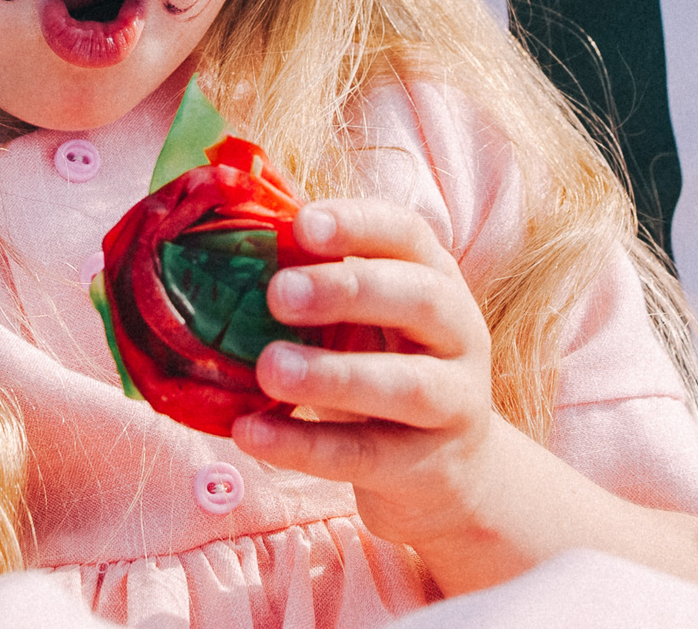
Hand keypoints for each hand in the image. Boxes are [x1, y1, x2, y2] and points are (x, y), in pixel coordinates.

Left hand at [228, 198, 505, 553]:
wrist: (454, 474)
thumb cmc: (387, 368)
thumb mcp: (367, 318)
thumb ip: (319, 279)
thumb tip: (238, 231)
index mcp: (437, 280)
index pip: (408, 235)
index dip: (358, 224)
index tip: (302, 225)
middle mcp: (459, 335)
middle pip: (421, 300)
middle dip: (349, 291)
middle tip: (278, 293)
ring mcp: (455, 404)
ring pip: (407, 386)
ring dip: (332, 375)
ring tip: (268, 368)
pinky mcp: (430, 469)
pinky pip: (366, 455)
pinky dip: (303, 446)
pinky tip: (250, 431)